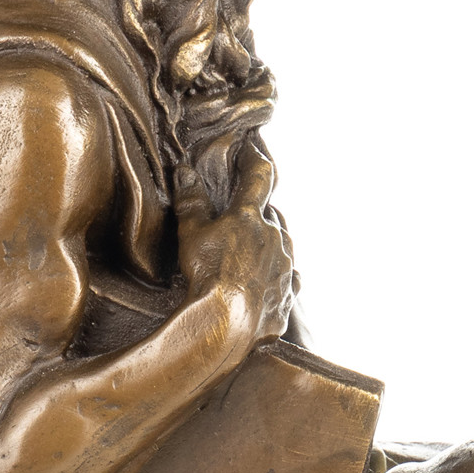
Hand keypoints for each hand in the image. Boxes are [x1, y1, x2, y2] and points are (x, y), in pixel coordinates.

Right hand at [174, 142, 295, 344]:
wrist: (226, 325)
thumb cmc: (206, 275)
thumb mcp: (191, 233)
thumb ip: (191, 201)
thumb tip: (185, 172)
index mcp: (251, 217)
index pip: (258, 176)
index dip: (253, 158)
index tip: (250, 147)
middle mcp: (275, 238)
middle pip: (272, 215)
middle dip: (260, 211)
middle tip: (244, 214)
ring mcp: (285, 269)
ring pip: (283, 246)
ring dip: (270, 244)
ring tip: (251, 251)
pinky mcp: (287, 298)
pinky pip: (287, 282)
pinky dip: (278, 278)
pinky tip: (268, 284)